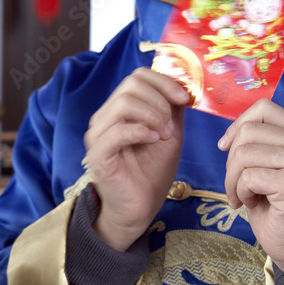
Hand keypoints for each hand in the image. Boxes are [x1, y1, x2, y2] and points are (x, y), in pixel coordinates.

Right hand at [85, 68, 189, 250]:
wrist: (140, 207)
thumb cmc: (152, 172)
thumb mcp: (169, 133)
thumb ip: (172, 108)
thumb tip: (184, 84)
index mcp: (119, 109)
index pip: (137, 76)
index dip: (164, 81)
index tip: (185, 98)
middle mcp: (104, 118)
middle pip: (130, 86)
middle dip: (160, 100)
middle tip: (171, 124)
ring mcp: (98, 135)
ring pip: (124, 104)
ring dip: (152, 115)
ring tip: (164, 134)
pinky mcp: (98, 154)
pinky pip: (117, 131)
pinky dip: (141, 131)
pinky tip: (153, 140)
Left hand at [219, 99, 283, 282]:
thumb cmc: (274, 206)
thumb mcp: (265, 166)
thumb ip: (255, 144)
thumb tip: (227, 137)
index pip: (263, 108)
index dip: (237, 126)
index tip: (226, 148)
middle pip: (248, 132)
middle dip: (231, 161)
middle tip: (236, 184)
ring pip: (244, 154)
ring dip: (232, 179)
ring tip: (241, 195)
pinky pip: (248, 176)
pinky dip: (240, 192)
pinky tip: (250, 203)